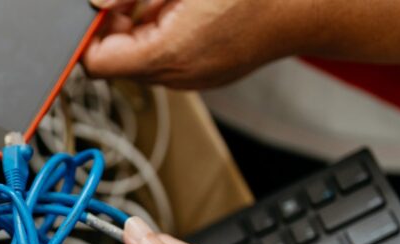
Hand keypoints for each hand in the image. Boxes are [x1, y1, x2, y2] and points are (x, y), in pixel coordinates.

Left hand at [85, 0, 321, 87]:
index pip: (96, 64)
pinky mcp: (209, 73)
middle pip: (118, 61)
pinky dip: (166, 31)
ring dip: (141, 25)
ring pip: (143, 57)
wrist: (312, 7)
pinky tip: (188, 7)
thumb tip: (96, 2)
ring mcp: (196, 79)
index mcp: (167, 56)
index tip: (93, 10)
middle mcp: (179, 77)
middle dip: (116, 26)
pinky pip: (170, 56)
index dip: (87, 34)